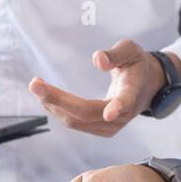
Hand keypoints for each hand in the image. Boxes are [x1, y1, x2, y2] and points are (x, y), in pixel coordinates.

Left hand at [27, 39, 180, 136]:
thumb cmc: (136, 65)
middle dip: (58, 100)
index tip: (110, 113)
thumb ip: (116, 54)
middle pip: (86, 113)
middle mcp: (122, 115)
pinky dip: (58, 110)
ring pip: (76, 121)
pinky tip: (46, 98)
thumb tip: (98, 60)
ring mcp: (111, 126)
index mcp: (133, 92)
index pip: (126, 101)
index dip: (118, 107)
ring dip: (53, 104)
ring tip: (37, 86)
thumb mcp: (131, 51)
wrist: (146, 87)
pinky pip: (75, 123)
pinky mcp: (101, 130)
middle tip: (35, 84)